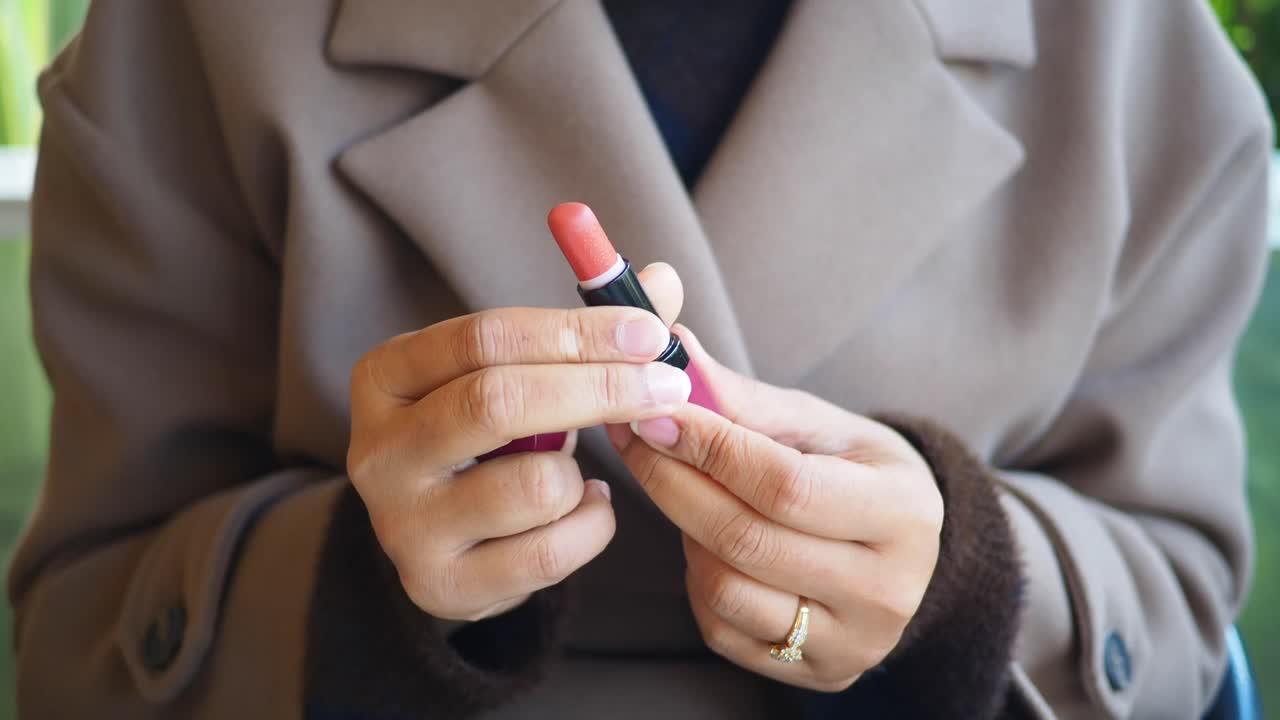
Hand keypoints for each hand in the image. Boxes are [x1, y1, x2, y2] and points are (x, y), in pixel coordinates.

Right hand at [348, 264, 687, 620]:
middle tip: (669, 386)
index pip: (485, 336)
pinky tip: (581, 508)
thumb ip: (590, 330)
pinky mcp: (439, 585)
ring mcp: (402, 524)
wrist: (448, 542)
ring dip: (581, 472)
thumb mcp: (522, 373)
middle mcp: (377, 450)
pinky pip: (550, 552)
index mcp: (386, 375)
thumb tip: (664, 282)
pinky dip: (590, 524)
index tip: (649, 331)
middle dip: (600, 389)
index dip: (575, 331)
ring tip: (576, 469)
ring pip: (534, 485)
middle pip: (500, 402)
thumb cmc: (493, 438)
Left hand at [611, 328, 943, 691]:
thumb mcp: (821, 425)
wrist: (905, 550)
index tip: (656, 412)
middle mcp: (886, 589)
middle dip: (672, 482)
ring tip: (687, 492)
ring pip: (725, 589)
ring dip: (685, 532)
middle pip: (746, 539)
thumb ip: (745, 398)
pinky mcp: (816, 673)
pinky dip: (696, 579)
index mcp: (903, 513)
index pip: (784, 485)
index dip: (709, 447)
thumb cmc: (857, 472)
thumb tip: (671, 348)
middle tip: (634, 438)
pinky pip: (721, 628)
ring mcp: (852, 641)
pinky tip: (707, 543)